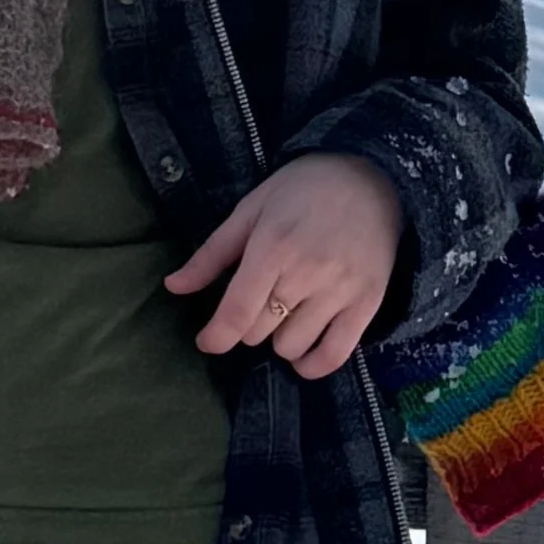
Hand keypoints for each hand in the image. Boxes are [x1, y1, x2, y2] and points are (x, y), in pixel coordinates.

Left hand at [163, 153, 401, 379]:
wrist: (371, 178)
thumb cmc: (302, 189)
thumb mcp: (250, 210)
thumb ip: (212, 254)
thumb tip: (173, 287)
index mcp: (272, 247)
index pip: (238, 311)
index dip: (215, 336)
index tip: (206, 341)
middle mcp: (306, 273)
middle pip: (259, 332)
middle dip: (248, 324)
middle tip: (258, 299)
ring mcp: (340, 291)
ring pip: (291, 347)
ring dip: (278, 340)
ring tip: (284, 314)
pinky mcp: (368, 304)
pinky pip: (335, 356)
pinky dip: (312, 365)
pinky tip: (302, 352)